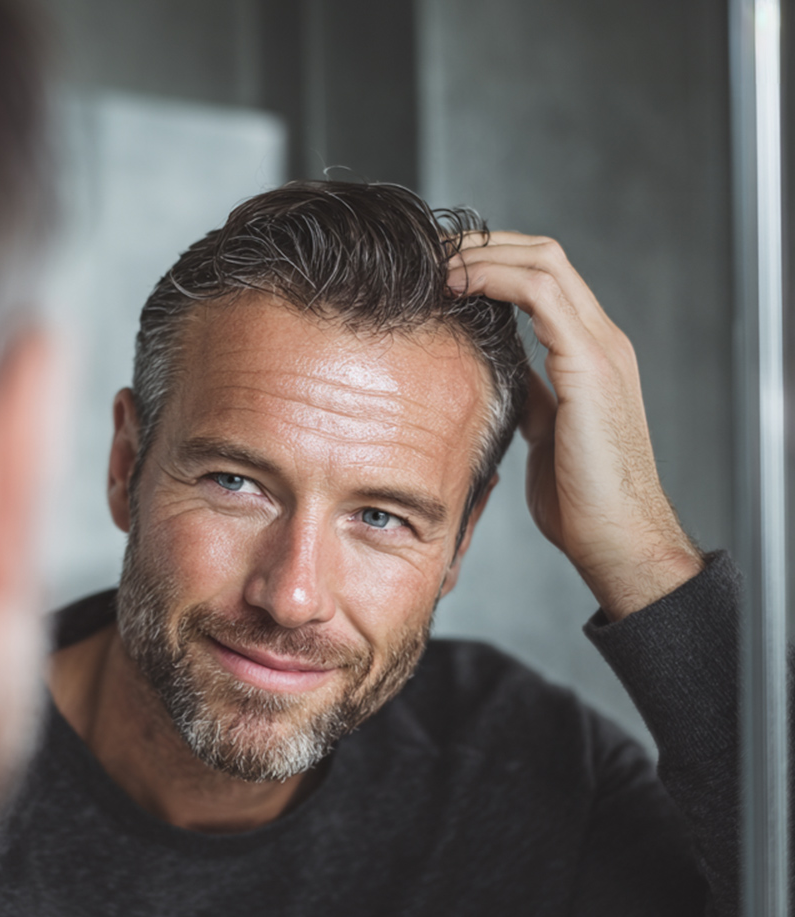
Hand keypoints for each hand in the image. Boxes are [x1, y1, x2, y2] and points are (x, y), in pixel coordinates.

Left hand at [449, 232, 702, 620]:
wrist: (619, 539)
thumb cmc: (584, 503)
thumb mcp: (546, 436)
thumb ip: (532, 399)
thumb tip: (498, 381)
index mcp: (592, 355)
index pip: (543, 278)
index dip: (491, 263)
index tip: (440, 273)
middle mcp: (602, 340)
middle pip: (542, 255)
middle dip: (482, 245)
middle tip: (428, 253)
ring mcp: (600, 348)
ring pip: (542, 261)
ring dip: (482, 253)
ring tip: (435, 262)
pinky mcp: (589, 365)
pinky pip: (540, 294)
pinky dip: (493, 279)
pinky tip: (456, 286)